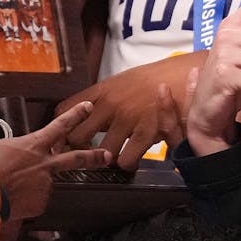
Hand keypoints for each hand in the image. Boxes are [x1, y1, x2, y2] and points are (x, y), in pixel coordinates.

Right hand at [0, 102, 109, 220]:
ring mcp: (44, 185)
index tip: (88, 107)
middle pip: (75, 159)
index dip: (76, 115)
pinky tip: (12, 199)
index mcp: (33, 144)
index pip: (60, 125)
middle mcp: (44, 164)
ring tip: (10, 188)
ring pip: (45, 184)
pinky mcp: (40, 203)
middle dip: (94, 156)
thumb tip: (0, 150)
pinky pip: (35, 202)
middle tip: (107, 155)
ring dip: (32, 186)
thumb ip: (6, 148)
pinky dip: (26, 202)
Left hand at [56, 52, 205, 169]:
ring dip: (106, 160)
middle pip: (77, 137)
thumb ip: (102, 98)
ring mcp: (127, 118)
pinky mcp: (146, 131)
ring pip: (101, 153)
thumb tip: (84, 115)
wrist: (180, 76)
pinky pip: (126, 159)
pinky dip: (127, 164)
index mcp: (100, 91)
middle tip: (88, 156)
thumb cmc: (150, 80)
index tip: (63, 140)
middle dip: (80, 150)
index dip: (61, 129)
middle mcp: (109, 104)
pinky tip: (132, 159)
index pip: (64, 110)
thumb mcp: (120, 83)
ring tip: (113, 160)